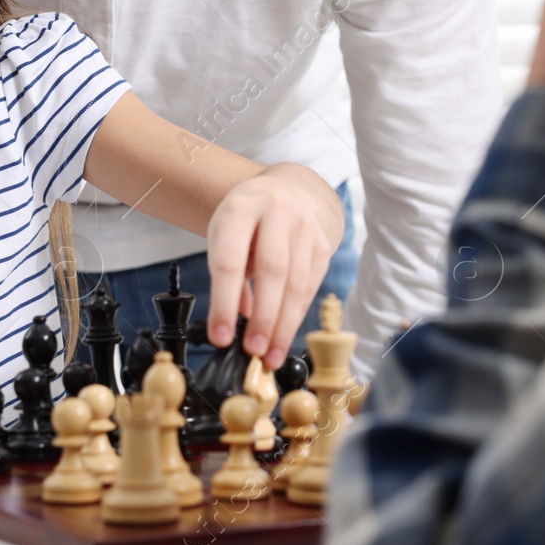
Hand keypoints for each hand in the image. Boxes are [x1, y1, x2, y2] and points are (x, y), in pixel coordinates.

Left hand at [204, 164, 343, 368]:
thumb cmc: (250, 218)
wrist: (292, 190)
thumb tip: (236, 320)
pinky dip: (296, 314)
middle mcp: (277, 212)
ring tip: (270, 354)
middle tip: (253, 350)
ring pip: (296, 282)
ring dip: (283, 324)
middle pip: (271, 271)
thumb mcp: (226, 234)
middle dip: (263, 317)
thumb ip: (227, 273)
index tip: (220, 335)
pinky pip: (310, 286)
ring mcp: (305, 226)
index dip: (224, 302)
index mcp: (241, 208)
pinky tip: (285, 333)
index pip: (230, 260)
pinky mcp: (323, 243)